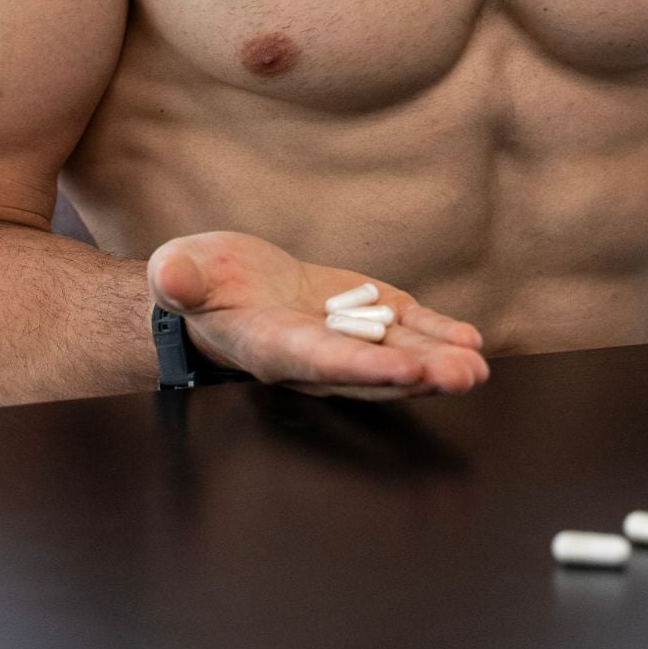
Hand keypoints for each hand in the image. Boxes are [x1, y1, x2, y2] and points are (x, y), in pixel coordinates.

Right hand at [147, 231, 489, 399]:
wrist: (219, 288)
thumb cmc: (198, 283)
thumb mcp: (182, 272)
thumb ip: (180, 279)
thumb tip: (171, 274)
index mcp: (272, 345)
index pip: (322, 360)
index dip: (364, 367)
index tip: (407, 370)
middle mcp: (315, 353)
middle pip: (371, 370)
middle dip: (418, 374)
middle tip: (462, 375)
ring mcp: (343, 336)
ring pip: (397, 354)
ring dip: (439, 361)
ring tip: (476, 367)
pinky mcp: (362, 315)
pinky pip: (403, 329)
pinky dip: (436, 334)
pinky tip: (468, 339)